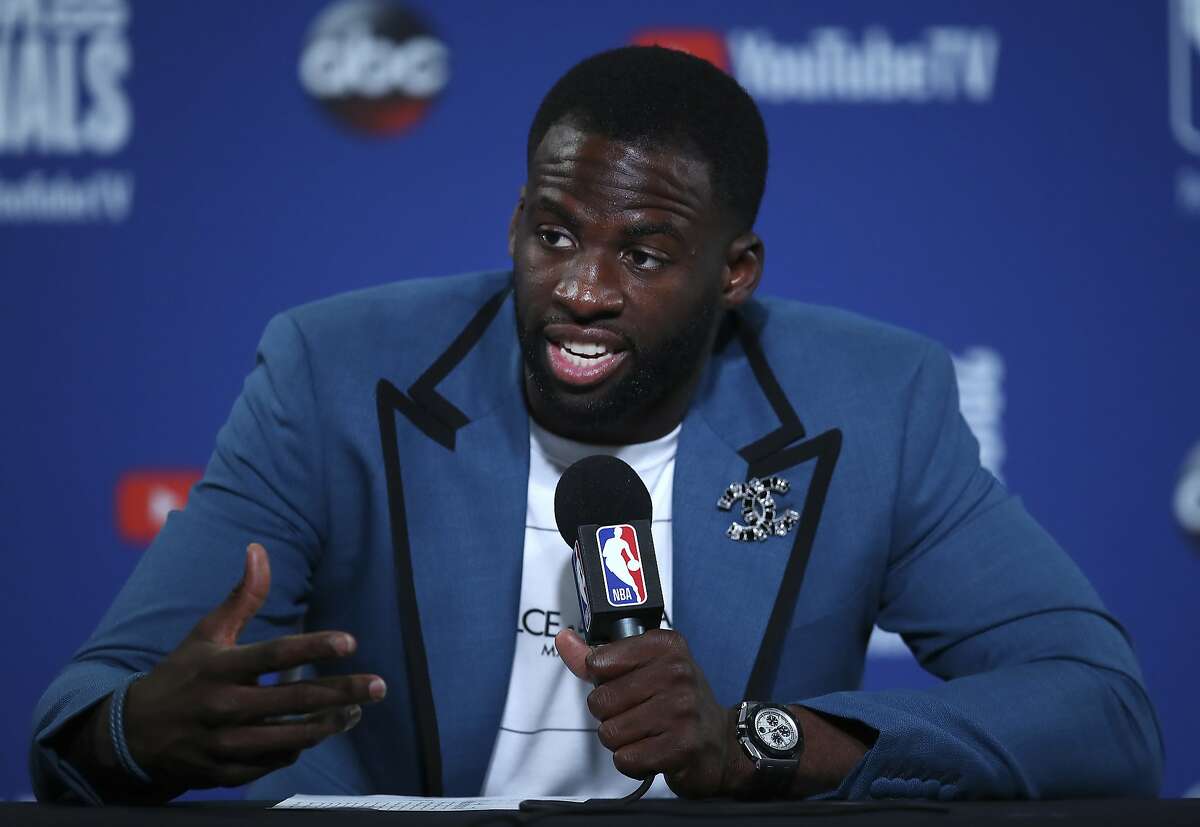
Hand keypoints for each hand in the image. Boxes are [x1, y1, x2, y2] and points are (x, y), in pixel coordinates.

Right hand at [120, 543, 386, 790]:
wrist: (133, 735)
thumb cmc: (182, 674)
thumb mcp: (207, 633)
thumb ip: (242, 596)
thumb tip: (258, 549)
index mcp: (219, 667)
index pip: (274, 655)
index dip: (314, 647)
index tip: (350, 642)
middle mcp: (223, 706)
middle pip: (294, 699)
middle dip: (342, 693)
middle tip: (378, 686)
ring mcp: (224, 743)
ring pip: (291, 736)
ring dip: (330, 724)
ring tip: (356, 711)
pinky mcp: (226, 772)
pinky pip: (274, 761)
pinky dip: (300, 746)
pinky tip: (321, 731)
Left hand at [555, 627, 747, 797]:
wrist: (721, 743)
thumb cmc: (676, 702)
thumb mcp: (643, 668)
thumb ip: (599, 657)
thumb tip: (563, 639)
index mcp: (665, 645)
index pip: (599, 661)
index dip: (604, 680)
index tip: (627, 683)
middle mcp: (677, 672)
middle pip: (600, 700)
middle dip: (610, 716)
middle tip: (639, 714)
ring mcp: (681, 709)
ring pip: (610, 732)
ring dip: (622, 741)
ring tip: (647, 733)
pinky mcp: (681, 746)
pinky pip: (625, 759)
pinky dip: (633, 762)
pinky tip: (653, 751)